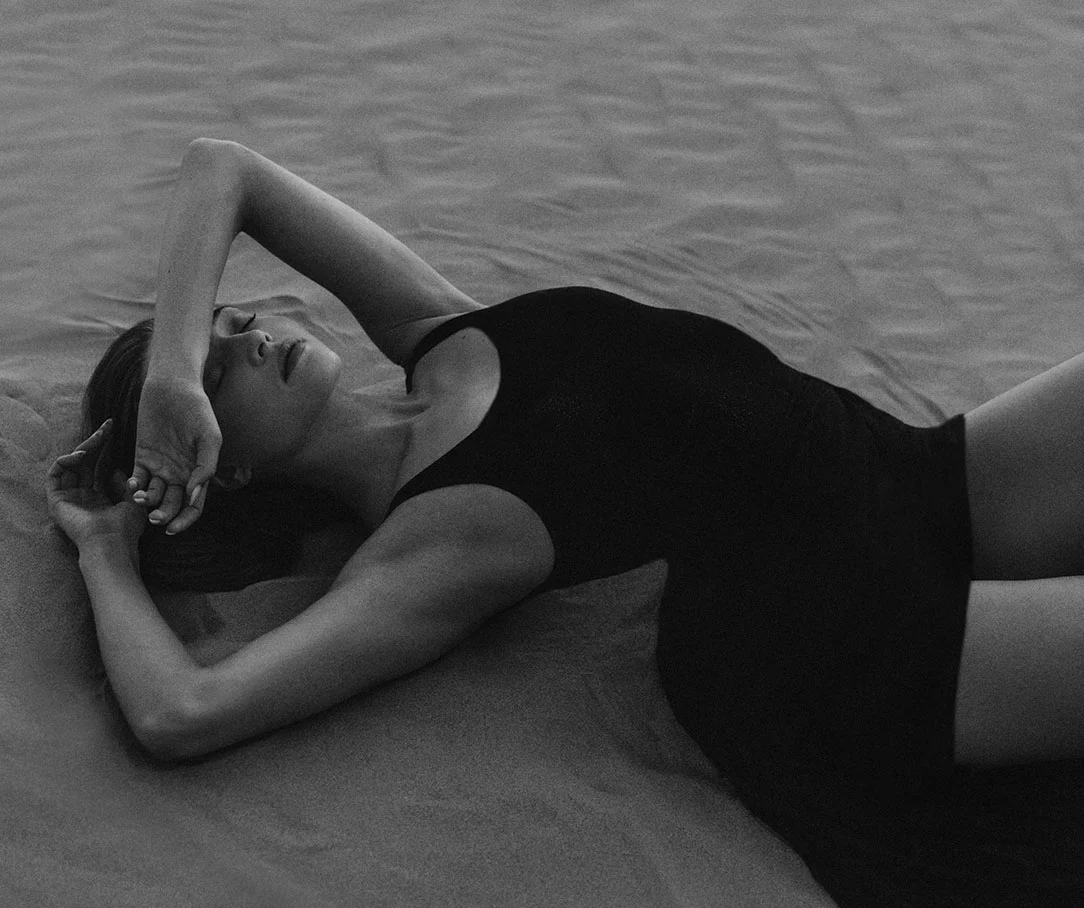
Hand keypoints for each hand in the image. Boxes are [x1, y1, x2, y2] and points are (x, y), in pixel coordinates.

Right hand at [47, 420, 145, 551]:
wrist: (112, 544)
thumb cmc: (127, 528)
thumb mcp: (133, 500)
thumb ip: (125, 483)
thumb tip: (118, 469)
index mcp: (99, 499)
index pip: (99, 467)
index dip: (106, 449)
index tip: (115, 430)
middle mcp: (82, 497)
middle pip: (86, 462)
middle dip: (97, 442)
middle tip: (108, 425)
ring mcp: (68, 499)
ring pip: (72, 465)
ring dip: (84, 447)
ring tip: (99, 437)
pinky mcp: (56, 500)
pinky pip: (55, 474)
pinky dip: (66, 461)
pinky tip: (81, 455)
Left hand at [128, 374, 221, 533]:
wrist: (174, 388)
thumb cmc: (198, 411)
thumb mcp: (210, 438)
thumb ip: (206, 466)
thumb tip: (196, 495)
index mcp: (199, 473)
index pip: (194, 506)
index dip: (186, 520)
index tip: (173, 528)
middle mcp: (180, 474)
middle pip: (172, 504)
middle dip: (164, 515)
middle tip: (155, 519)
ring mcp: (161, 466)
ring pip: (153, 494)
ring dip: (147, 502)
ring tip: (141, 500)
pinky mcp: (143, 456)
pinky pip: (137, 477)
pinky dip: (134, 485)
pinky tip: (134, 484)